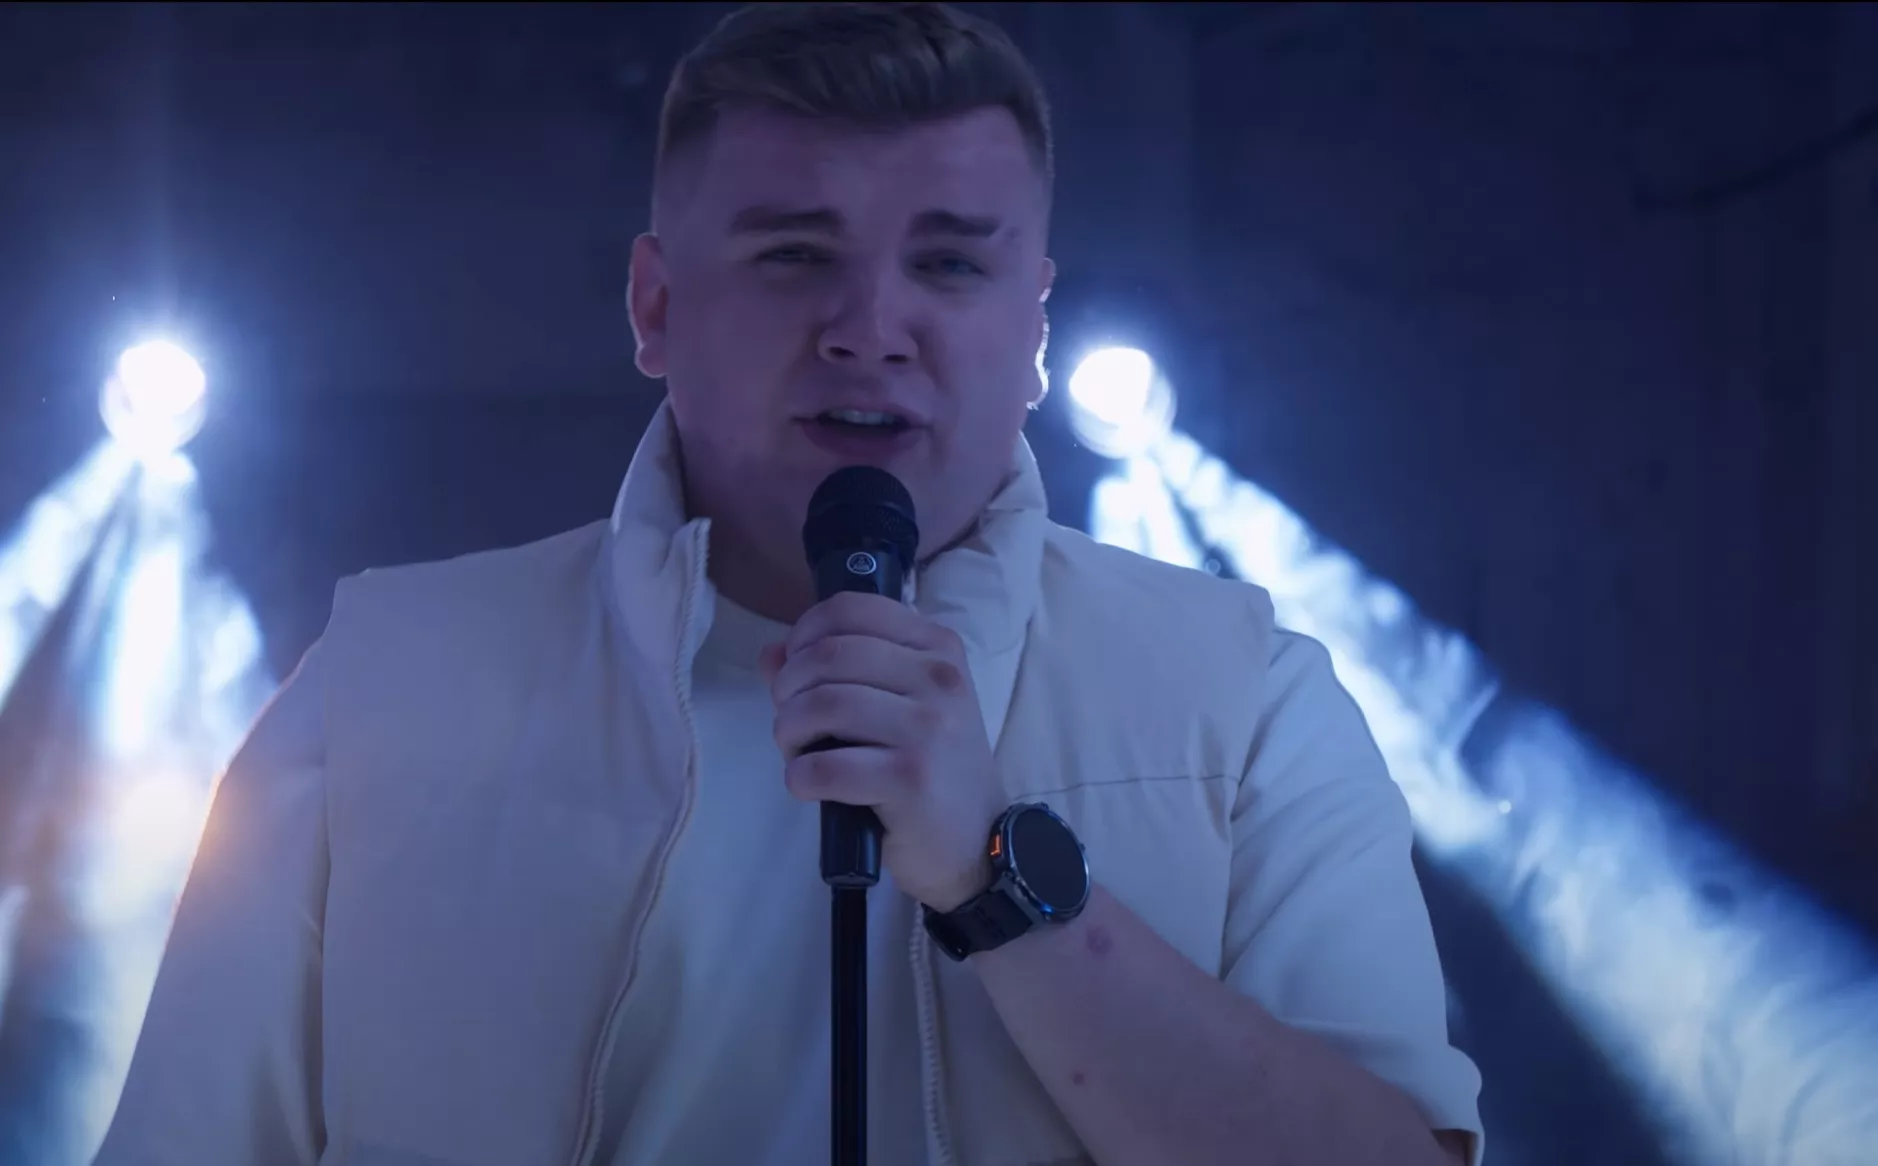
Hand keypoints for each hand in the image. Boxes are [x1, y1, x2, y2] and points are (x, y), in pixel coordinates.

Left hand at [761, 591, 1006, 910]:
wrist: (977, 842)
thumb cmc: (933, 768)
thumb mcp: (900, 706)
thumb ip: (835, 672)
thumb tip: (771, 653)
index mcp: (938, 648)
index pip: (852, 609)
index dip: (804, 633)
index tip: (795, 669)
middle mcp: (940, 678)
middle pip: (828, 654)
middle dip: (788, 688)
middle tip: (791, 720)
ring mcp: (929, 728)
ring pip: (823, 705)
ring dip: (789, 731)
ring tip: (797, 751)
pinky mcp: (911, 779)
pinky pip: (826, 766)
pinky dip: (800, 775)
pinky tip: (808, 784)